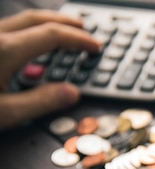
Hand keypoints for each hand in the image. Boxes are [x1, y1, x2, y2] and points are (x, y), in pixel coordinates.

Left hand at [0, 9, 101, 130]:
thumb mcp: (5, 113)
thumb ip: (41, 102)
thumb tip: (72, 93)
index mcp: (5, 49)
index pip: (51, 35)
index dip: (78, 39)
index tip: (95, 47)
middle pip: (36, 18)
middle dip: (64, 22)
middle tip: (83, 29)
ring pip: (20, 21)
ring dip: (45, 24)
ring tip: (61, 32)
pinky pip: (7, 30)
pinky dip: (27, 32)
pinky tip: (29, 45)